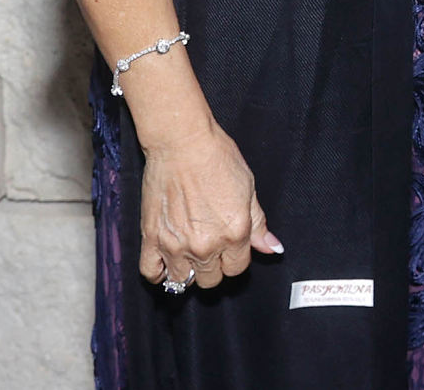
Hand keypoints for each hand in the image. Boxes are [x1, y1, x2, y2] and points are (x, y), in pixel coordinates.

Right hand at [137, 121, 281, 290]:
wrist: (183, 143)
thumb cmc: (218, 158)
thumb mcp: (249, 188)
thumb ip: (259, 224)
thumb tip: (273, 248)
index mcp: (234, 233)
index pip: (237, 268)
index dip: (236, 257)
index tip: (231, 245)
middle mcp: (206, 245)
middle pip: (211, 279)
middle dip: (214, 265)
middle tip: (211, 245)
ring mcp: (176, 245)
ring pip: (183, 281)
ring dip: (188, 269)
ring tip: (190, 250)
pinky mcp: (151, 239)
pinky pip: (151, 273)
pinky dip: (159, 272)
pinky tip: (167, 260)